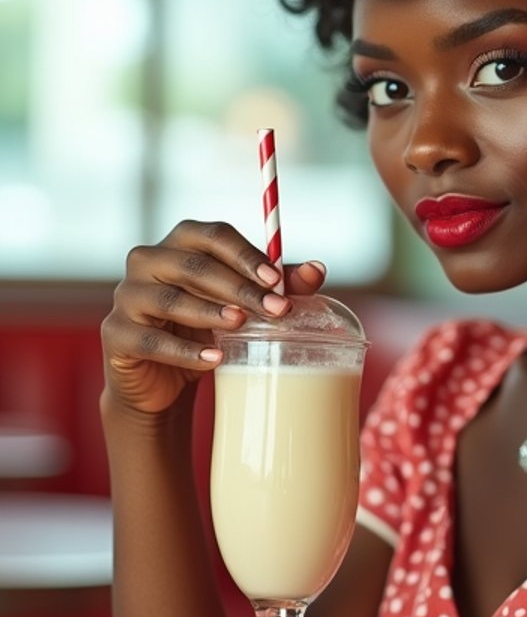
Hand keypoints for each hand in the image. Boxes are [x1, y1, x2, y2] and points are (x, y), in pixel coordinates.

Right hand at [100, 220, 327, 416]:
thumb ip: (274, 286)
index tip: (277, 282)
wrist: (161, 380)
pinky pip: (151, 341)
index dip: (246, 256)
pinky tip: (215, 360)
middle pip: (194, 266)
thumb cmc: (203, 330)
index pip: (213, 236)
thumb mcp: (239, 306)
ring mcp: (126, 296)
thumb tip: (319, 269)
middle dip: (238, 288)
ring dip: (208, 312)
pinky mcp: (116, 334)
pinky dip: (185, 352)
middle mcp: (147, 261)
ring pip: (169, 299)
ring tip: (240, 325)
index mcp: (179, 243)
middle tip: (275, 311)